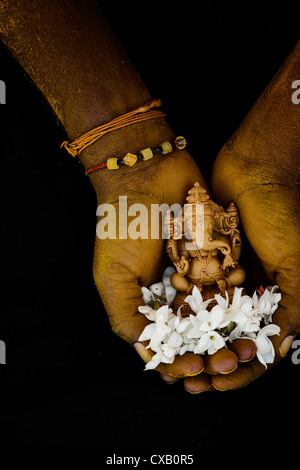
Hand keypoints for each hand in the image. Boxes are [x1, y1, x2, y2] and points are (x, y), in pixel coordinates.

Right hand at [92, 131, 254, 384]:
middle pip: (196, 335)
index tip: (192, 370)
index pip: (166, 344)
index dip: (178, 362)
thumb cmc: (122, 226)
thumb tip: (147, 354)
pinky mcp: (217, 257)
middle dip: (210, 354)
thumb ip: (125, 316)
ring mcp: (197, 275)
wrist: (145, 175)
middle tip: (225, 365)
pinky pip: (232, 284)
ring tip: (243, 349)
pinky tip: (249, 313)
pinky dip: (241, 300)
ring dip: (231, 335)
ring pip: (219, 315)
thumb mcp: (111, 276)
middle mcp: (174, 294)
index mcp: (147, 304)